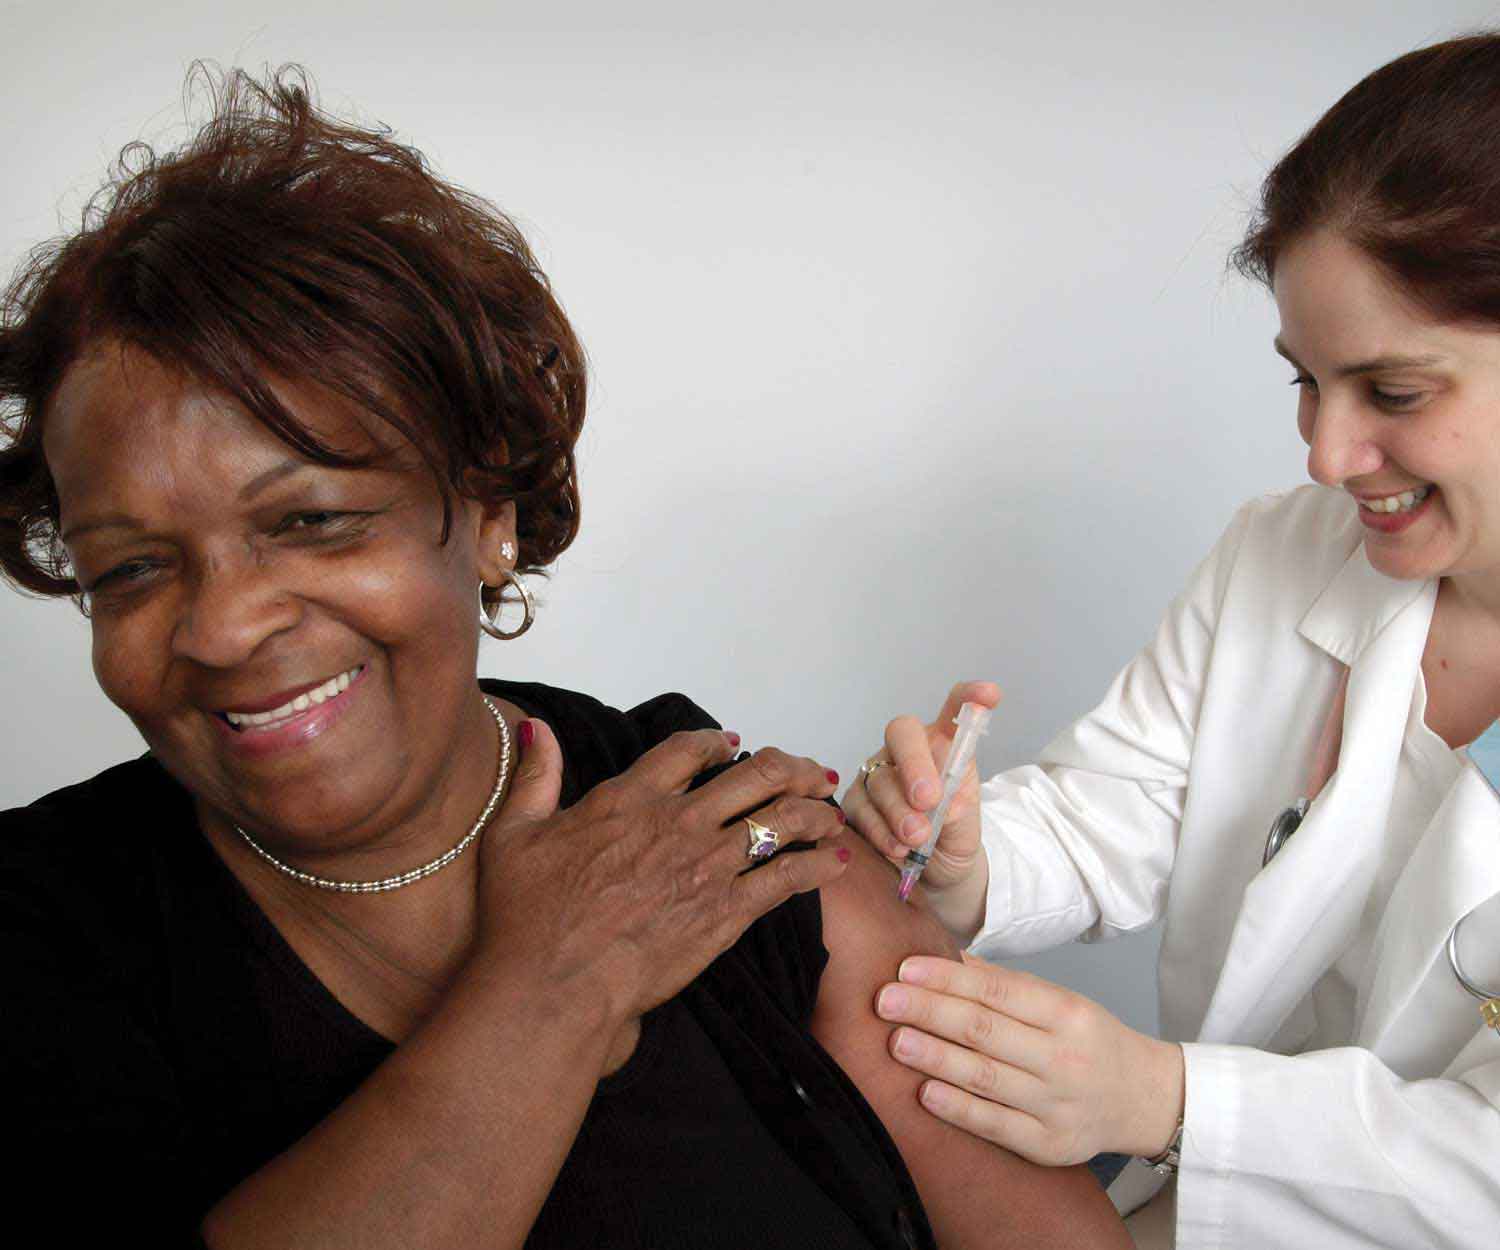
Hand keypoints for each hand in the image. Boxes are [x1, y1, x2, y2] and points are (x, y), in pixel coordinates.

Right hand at [476, 719, 850, 1035]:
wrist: (554, 983)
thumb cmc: (527, 916)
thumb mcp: (515, 833)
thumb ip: (535, 776)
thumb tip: (536, 727)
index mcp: (630, 798)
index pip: (689, 750)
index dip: (717, 741)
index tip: (733, 745)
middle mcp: (678, 822)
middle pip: (755, 775)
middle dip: (791, 768)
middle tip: (810, 774)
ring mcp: (707, 865)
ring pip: (780, 820)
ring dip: (814, 811)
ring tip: (831, 814)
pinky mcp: (727, 911)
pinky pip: (788, 876)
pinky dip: (819, 865)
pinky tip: (836, 862)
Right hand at [842, 680, 999, 892]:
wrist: (936, 873)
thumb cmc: (952, 835)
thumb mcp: (966, 825)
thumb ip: (957, 811)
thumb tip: (943, 806)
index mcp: (943, 746)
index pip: (954, 712)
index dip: (968, 698)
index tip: (989, 694)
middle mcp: (908, 751)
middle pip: (902, 733)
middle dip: (914, 764)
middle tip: (928, 799)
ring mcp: (877, 772)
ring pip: (880, 778)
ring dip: (899, 811)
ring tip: (917, 838)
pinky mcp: (856, 801)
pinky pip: (860, 808)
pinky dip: (880, 830)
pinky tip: (897, 848)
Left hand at [874, 953, 1183, 1165]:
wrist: (1144, 1099)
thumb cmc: (1088, 1041)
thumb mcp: (1059, 1002)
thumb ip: (1003, 984)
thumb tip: (943, 957)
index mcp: (1066, 1013)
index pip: (997, 990)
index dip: (947, 978)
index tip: (904, 968)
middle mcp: (1064, 1058)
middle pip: (985, 1031)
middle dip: (929, 1011)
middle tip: (884, 999)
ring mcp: (1057, 1104)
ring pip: (986, 1077)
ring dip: (935, 1057)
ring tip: (895, 1041)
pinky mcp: (1050, 1145)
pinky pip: (996, 1126)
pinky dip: (958, 1109)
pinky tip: (925, 1092)